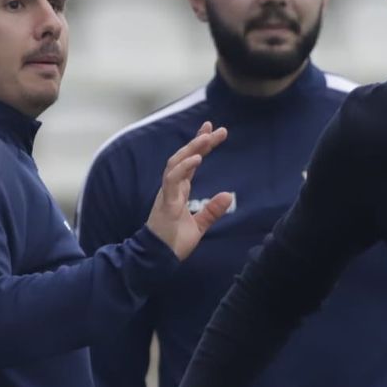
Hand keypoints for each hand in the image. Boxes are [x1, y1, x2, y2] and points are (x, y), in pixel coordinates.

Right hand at [145, 122, 231, 259]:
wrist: (159, 259)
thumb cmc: (174, 242)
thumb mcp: (199, 225)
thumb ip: (211, 210)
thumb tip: (228, 195)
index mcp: (179, 191)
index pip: (190, 163)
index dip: (200, 146)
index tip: (213, 130)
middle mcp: (172, 187)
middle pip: (184, 158)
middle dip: (199, 141)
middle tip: (215, 128)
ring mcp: (167, 193)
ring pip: (176, 164)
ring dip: (191, 149)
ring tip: (206, 137)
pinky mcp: (165, 203)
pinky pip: (172, 180)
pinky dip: (184, 168)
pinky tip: (197, 158)